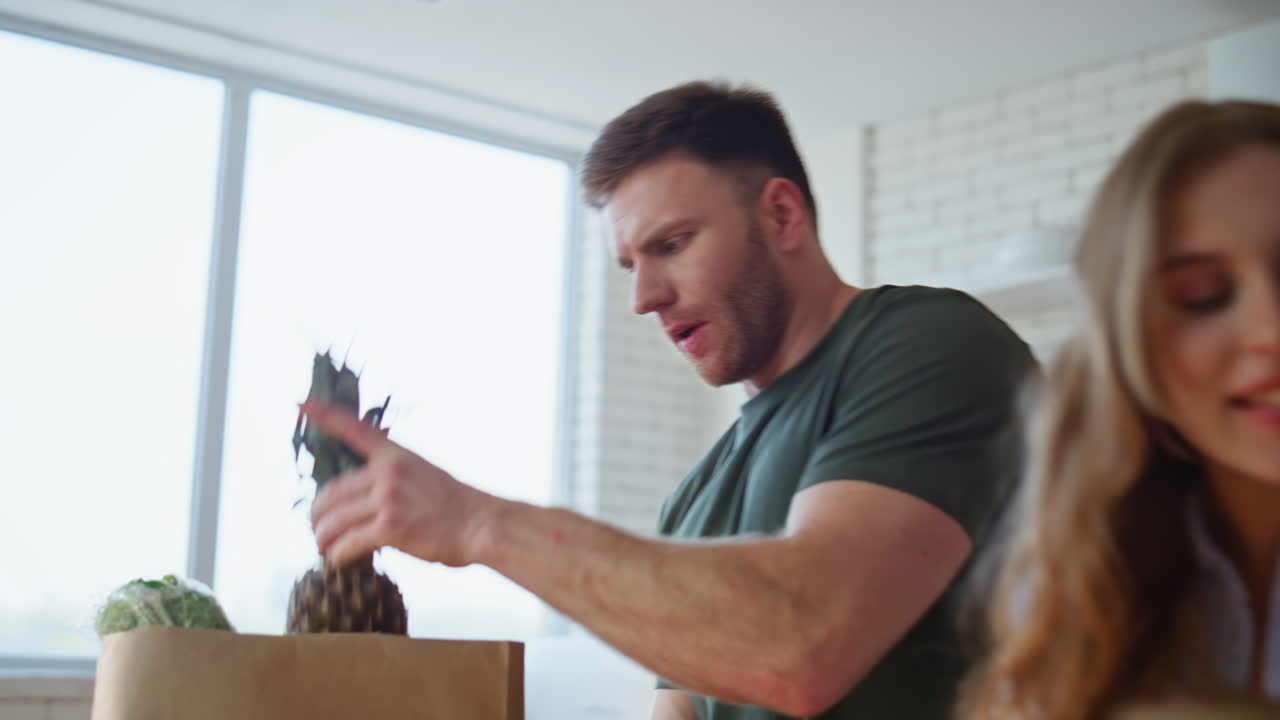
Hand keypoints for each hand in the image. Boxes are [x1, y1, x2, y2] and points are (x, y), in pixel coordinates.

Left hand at [303, 400, 495, 567]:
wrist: (481, 524)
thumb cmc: (457, 506)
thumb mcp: (425, 475)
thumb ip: (393, 480)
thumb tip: (364, 501)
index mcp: (395, 456)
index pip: (354, 430)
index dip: (324, 415)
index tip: (301, 402)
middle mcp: (388, 473)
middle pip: (332, 492)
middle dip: (317, 514)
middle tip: (316, 529)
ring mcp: (388, 499)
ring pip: (335, 520)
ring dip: (323, 538)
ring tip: (323, 548)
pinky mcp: (390, 527)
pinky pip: (349, 543)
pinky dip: (339, 555)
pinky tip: (340, 561)